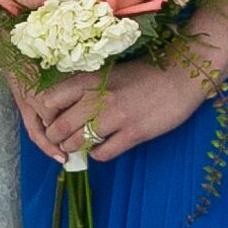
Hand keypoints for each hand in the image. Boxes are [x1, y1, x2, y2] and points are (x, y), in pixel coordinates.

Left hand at [17, 56, 210, 164]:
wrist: (181, 76)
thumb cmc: (146, 73)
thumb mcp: (111, 72)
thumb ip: (89, 87)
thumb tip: (68, 106)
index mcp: (91, 79)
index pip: (51, 100)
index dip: (46, 115)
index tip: (51, 119)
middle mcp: (99, 98)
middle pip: (61, 126)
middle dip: (56, 138)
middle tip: (60, 141)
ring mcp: (116, 117)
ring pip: (78, 142)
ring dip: (73, 148)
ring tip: (76, 148)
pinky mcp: (133, 134)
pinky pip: (103, 153)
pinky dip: (97, 155)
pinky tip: (101, 150)